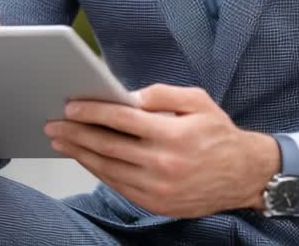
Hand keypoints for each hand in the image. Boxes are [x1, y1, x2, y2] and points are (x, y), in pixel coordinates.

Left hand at [43, 84, 280, 217]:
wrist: (245, 175)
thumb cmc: (219, 134)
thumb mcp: (198, 100)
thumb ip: (161, 94)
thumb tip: (127, 96)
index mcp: (174, 134)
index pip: (122, 120)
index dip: (93, 111)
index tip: (71, 106)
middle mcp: (164, 164)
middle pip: (108, 146)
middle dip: (76, 134)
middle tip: (54, 125)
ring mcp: (159, 188)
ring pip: (108, 169)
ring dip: (80, 154)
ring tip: (62, 142)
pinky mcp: (157, 204)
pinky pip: (119, 186)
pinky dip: (98, 172)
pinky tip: (86, 159)